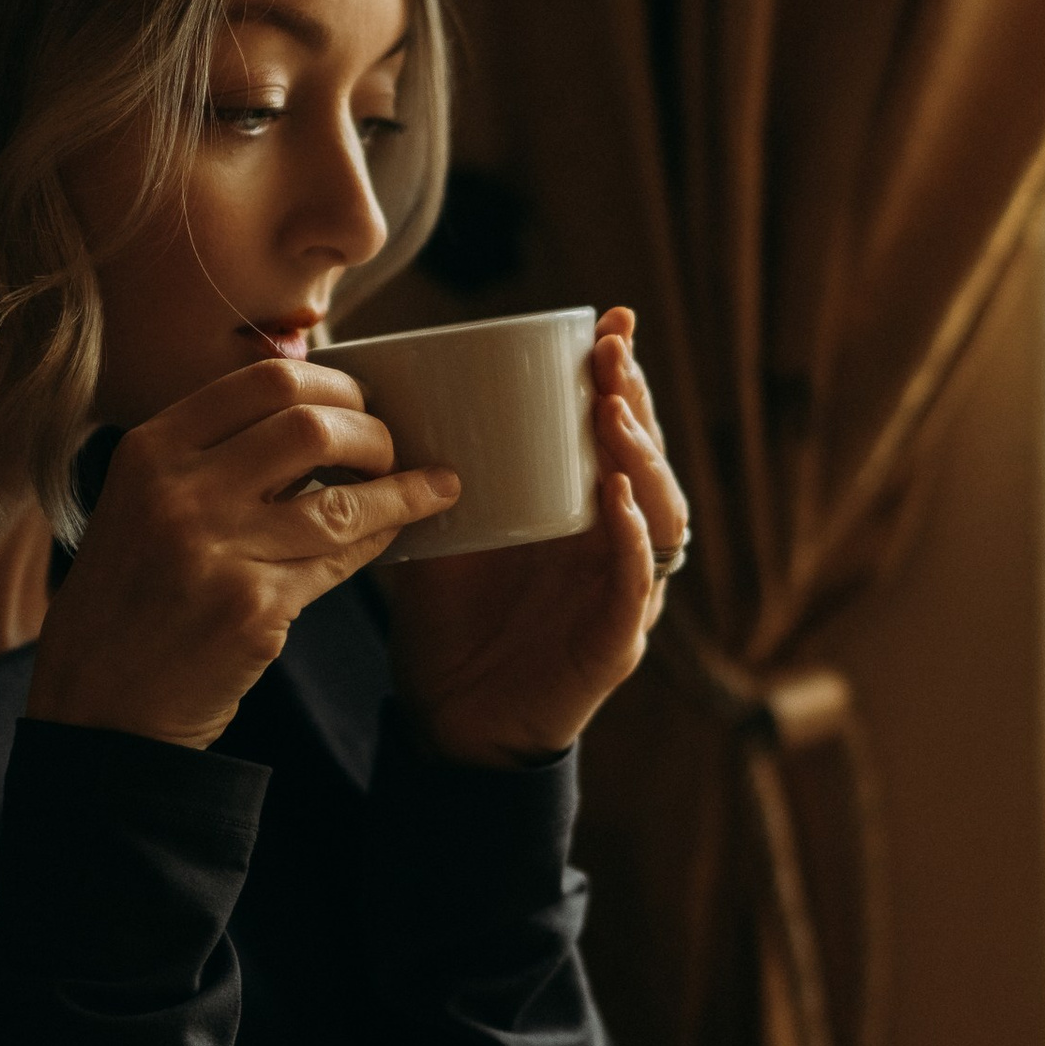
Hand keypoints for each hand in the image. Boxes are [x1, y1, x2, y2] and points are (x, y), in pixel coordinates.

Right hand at [28, 360, 458, 747]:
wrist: (99, 703)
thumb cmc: (130, 596)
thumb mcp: (141, 503)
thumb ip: (211, 457)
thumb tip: (320, 415)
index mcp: (150, 451)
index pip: (266, 379)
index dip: (333, 384)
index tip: (359, 402)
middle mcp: (179, 493)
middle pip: (312, 425)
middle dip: (372, 433)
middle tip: (388, 449)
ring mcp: (217, 552)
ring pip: (341, 500)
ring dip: (400, 489)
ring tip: (426, 488)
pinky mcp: (253, 611)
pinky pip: (341, 559)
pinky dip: (381, 537)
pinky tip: (398, 530)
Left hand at [379, 308, 688, 768]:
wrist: (450, 722)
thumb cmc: (453, 623)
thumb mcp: (441, 531)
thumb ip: (430, 476)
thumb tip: (385, 400)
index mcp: (584, 512)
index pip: (617, 433)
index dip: (622, 379)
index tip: (610, 323)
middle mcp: (616, 544)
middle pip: (647, 460)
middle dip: (635, 401)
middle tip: (611, 352)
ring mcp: (623, 592)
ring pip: (659, 514)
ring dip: (640, 459)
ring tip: (610, 415)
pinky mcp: (615, 641)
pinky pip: (635, 585)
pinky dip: (632, 543)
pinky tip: (617, 504)